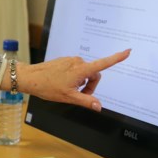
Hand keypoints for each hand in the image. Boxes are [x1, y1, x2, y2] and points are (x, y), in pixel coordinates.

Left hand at [14, 49, 130, 110]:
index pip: (103, 64)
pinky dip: (75, 78)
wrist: (30, 77)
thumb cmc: (48, 87)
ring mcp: (71, 60)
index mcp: (81, 70)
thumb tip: (99, 106)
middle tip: (79, 96)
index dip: (116, 58)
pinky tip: (63, 83)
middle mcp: (78, 62)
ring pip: (84, 72)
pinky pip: (76, 69)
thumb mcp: (69, 97)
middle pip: (94, 74)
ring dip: (82, 82)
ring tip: (69, 90)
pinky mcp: (65, 61)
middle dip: (90, 86)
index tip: (127, 52)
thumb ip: (86, 101)